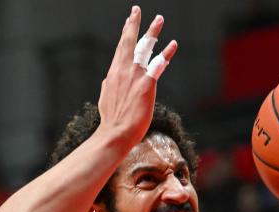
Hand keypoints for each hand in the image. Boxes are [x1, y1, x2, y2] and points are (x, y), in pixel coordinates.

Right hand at [97, 6, 177, 146]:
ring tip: (159, 19)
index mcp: (114, 73)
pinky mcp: (146, 85)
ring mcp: (135, 77)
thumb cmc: (111, 120)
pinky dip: (165, 54)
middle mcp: (124, 70)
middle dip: (134, 24)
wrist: (115, 133)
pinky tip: (172, 45)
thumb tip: (107, 80)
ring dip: (152, 32)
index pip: (121, 49)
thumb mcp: (105, 98)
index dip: (125, 33)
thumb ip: (108, 86)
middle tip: (138, 10)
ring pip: (144, 49)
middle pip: (129, 42)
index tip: (129, 20)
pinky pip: (157, 66)